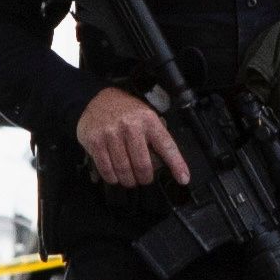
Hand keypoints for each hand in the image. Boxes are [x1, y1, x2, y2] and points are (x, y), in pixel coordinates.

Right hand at [75, 87, 189, 189]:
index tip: (183, 179)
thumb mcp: (146, 116)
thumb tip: (169, 163)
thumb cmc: (126, 111)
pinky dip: (112, 177)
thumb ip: (156, 137)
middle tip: (144, 179)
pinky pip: (106, 168)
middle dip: (145, 178)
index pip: (166, 146)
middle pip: (142, 165)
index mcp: (148, 120)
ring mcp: (111, 134)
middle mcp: (130, 126)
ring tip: (130, 180)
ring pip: (124, 169)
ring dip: (128, 180)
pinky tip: (115, 176)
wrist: (97, 98)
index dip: (176, 165)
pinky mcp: (95, 141)